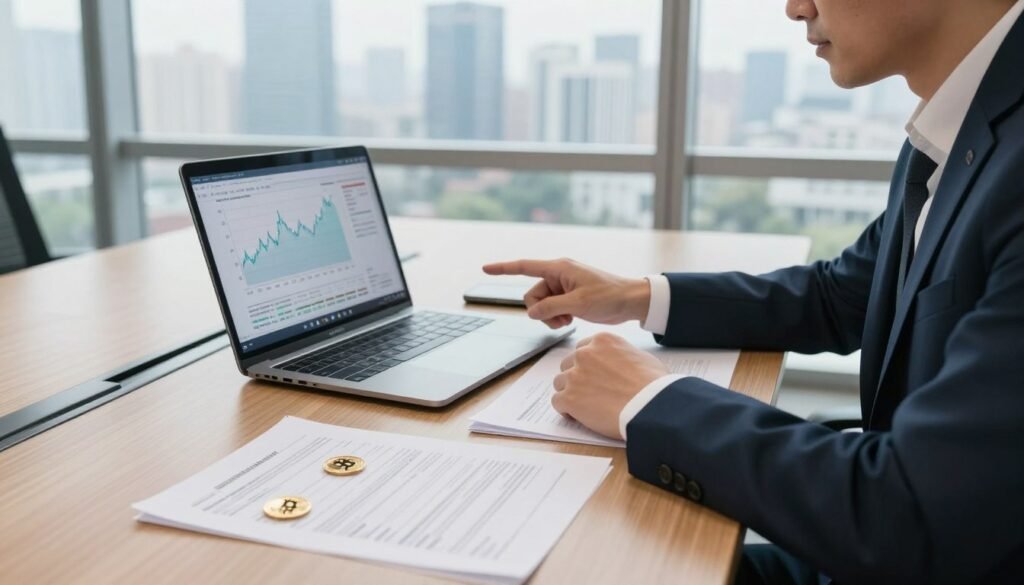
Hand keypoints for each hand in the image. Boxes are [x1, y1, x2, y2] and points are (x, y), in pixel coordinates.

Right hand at [482, 258, 650, 328]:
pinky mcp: (569, 297)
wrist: (631, 301)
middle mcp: (558, 275)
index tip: (485, 268)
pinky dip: (557, 317)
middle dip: (541, 311)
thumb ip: (552, 308)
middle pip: (532, 295)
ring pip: (541, 305)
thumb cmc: (610, 296)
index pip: (525, 266)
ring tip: (569, 319)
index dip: (503, 268)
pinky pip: (551, 309)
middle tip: (561, 318)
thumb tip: (532, 312)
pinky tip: (572, 319)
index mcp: (559, 268)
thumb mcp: (579, 303)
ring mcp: (563, 287)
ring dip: (550, 316)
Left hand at [552, 332, 668, 439]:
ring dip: (569, 392)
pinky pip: (557, 402)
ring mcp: (575, 376)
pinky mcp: (569, 398)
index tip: (593, 375)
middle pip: (568, 364)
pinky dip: (565, 409)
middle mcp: (584, 354)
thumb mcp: (641, 357)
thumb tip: (620, 363)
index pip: (583, 349)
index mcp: (602, 341)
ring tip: (584, 405)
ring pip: (560, 383)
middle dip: (576, 377)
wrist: (650, 406)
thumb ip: (621, 355)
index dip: (587, 364)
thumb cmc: (653, 384)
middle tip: (589, 391)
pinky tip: (577, 415)